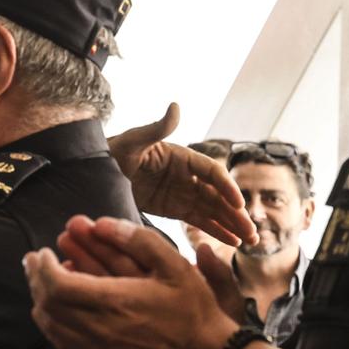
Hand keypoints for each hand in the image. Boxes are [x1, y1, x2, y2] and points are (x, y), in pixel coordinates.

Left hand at [23, 215, 236, 348]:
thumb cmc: (194, 310)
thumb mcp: (175, 266)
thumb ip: (138, 240)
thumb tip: (103, 223)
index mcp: (113, 303)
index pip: (56, 284)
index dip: (43, 267)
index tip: (43, 252)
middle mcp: (98, 331)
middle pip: (47, 304)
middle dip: (35, 279)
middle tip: (33, 261)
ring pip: (51, 327)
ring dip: (40, 301)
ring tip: (40, 282)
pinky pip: (63, 346)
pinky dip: (52, 325)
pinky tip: (55, 312)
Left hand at [107, 105, 255, 247]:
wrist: (95, 171)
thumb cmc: (113, 152)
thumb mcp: (133, 141)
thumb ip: (156, 128)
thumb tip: (175, 106)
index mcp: (182, 157)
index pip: (212, 172)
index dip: (227, 187)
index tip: (238, 204)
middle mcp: (187, 175)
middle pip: (218, 195)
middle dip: (236, 214)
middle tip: (253, 232)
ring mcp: (182, 193)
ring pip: (213, 210)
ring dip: (232, 225)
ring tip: (251, 242)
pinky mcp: (174, 209)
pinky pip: (199, 220)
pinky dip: (216, 230)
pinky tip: (232, 242)